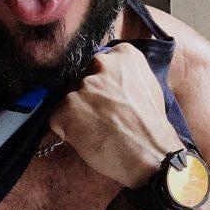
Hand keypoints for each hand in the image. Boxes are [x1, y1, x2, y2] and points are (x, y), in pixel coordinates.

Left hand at [49, 43, 183, 188]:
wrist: (152, 154)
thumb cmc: (151, 129)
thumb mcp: (145, 88)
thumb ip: (124, 80)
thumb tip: (107, 86)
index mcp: (123, 55)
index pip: (100, 66)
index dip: (102, 88)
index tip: (111, 103)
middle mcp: (101, 63)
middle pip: (82, 81)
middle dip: (88, 100)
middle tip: (105, 121)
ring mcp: (83, 84)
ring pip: (69, 100)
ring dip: (78, 116)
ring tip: (100, 133)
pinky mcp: (68, 106)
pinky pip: (57, 119)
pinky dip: (67, 132)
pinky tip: (88, 140)